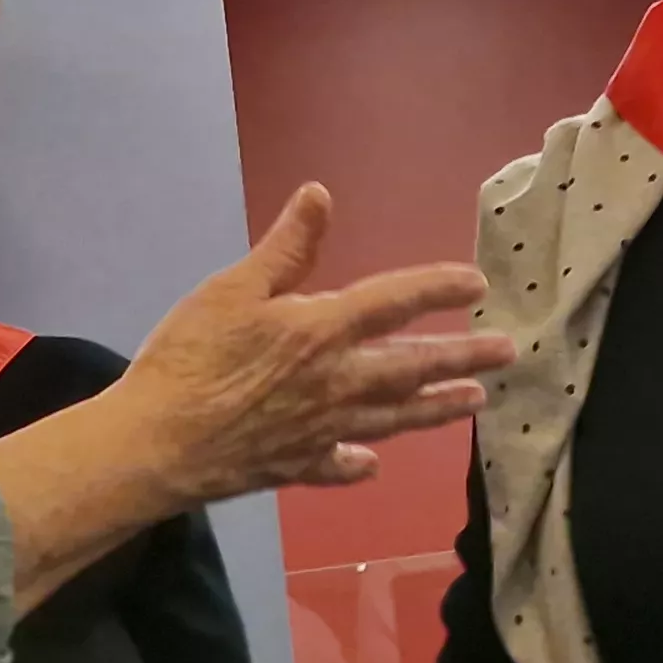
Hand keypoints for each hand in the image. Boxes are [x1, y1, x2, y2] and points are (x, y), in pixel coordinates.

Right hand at [123, 183, 504, 499]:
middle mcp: (337, 384)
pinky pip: (337, 464)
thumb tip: (321, 196)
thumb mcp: (231, 290)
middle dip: (463, 357)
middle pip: (411, 367)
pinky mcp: (297, 467)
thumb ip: (285, 249)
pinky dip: (357, 463)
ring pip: (393, 418)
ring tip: (475, 402)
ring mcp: (323, 431)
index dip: (438, 289)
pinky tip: (372, 464)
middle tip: (507, 353)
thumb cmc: (189, 359)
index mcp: (323, 332)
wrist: (154, 446)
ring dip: (436, 407)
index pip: (395, 302)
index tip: (477, 284)